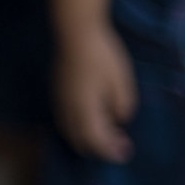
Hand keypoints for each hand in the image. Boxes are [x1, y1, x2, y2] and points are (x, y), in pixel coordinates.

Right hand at [54, 22, 136, 162]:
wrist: (76, 31)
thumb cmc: (103, 54)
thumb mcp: (122, 81)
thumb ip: (123, 104)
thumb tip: (120, 119)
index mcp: (85, 107)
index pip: (95, 139)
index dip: (110, 150)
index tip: (126, 153)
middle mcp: (68, 107)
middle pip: (80, 139)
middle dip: (101, 147)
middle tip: (121, 146)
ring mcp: (60, 99)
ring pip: (70, 130)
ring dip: (89, 138)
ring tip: (111, 135)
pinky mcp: (58, 91)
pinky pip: (65, 119)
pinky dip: (79, 128)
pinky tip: (95, 121)